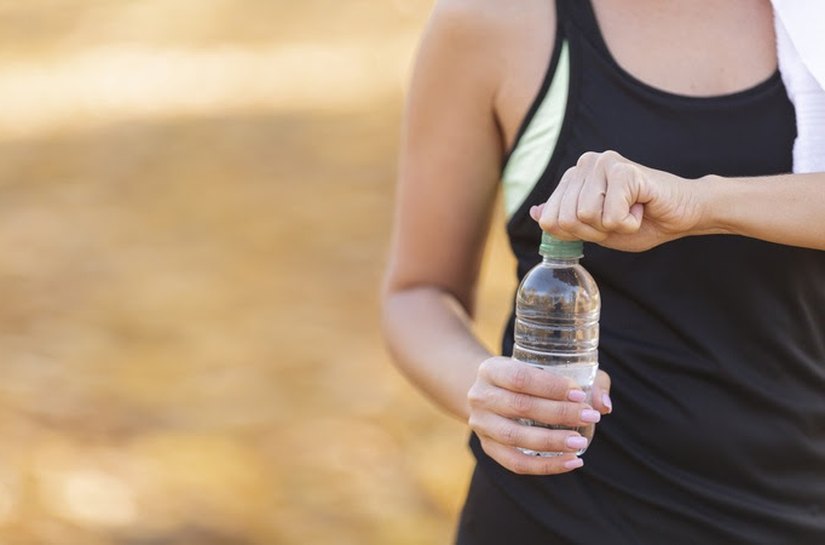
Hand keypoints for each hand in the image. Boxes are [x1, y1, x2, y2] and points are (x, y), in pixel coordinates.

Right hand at [467, 356, 611, 474]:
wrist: (492, 392)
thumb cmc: (529, 377)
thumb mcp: (547, 367)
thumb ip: (582, 380)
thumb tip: (603, 404)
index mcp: (491, 369)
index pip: (519, 377)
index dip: (550, 386)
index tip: (579, 394)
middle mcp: (480, 396)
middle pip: (519, 406)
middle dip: (558, 413)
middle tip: (590, 416)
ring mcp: (481, 424)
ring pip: (514, 437)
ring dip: (551, 442)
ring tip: (580, 443)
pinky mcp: (488, 447)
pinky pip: (515, 463)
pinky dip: (545, 466)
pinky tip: (571, 462)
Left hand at [531, 150, 704, 251]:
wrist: (683, 214)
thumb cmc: (642, 221)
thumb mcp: (595, 229)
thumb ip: (565, 221)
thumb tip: (536, 213)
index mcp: (574, 176)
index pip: (550, 220)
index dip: (579, 233)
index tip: (604, 223)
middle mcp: (584, 163)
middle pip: (565, 219)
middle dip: (595, 231)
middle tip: (620, 217)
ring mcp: (603, 163)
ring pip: (585, 216)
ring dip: (613, 226)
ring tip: (631, 210)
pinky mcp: (622, 170)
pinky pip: (609, 216)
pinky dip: (628, 223)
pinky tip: (641, 208)